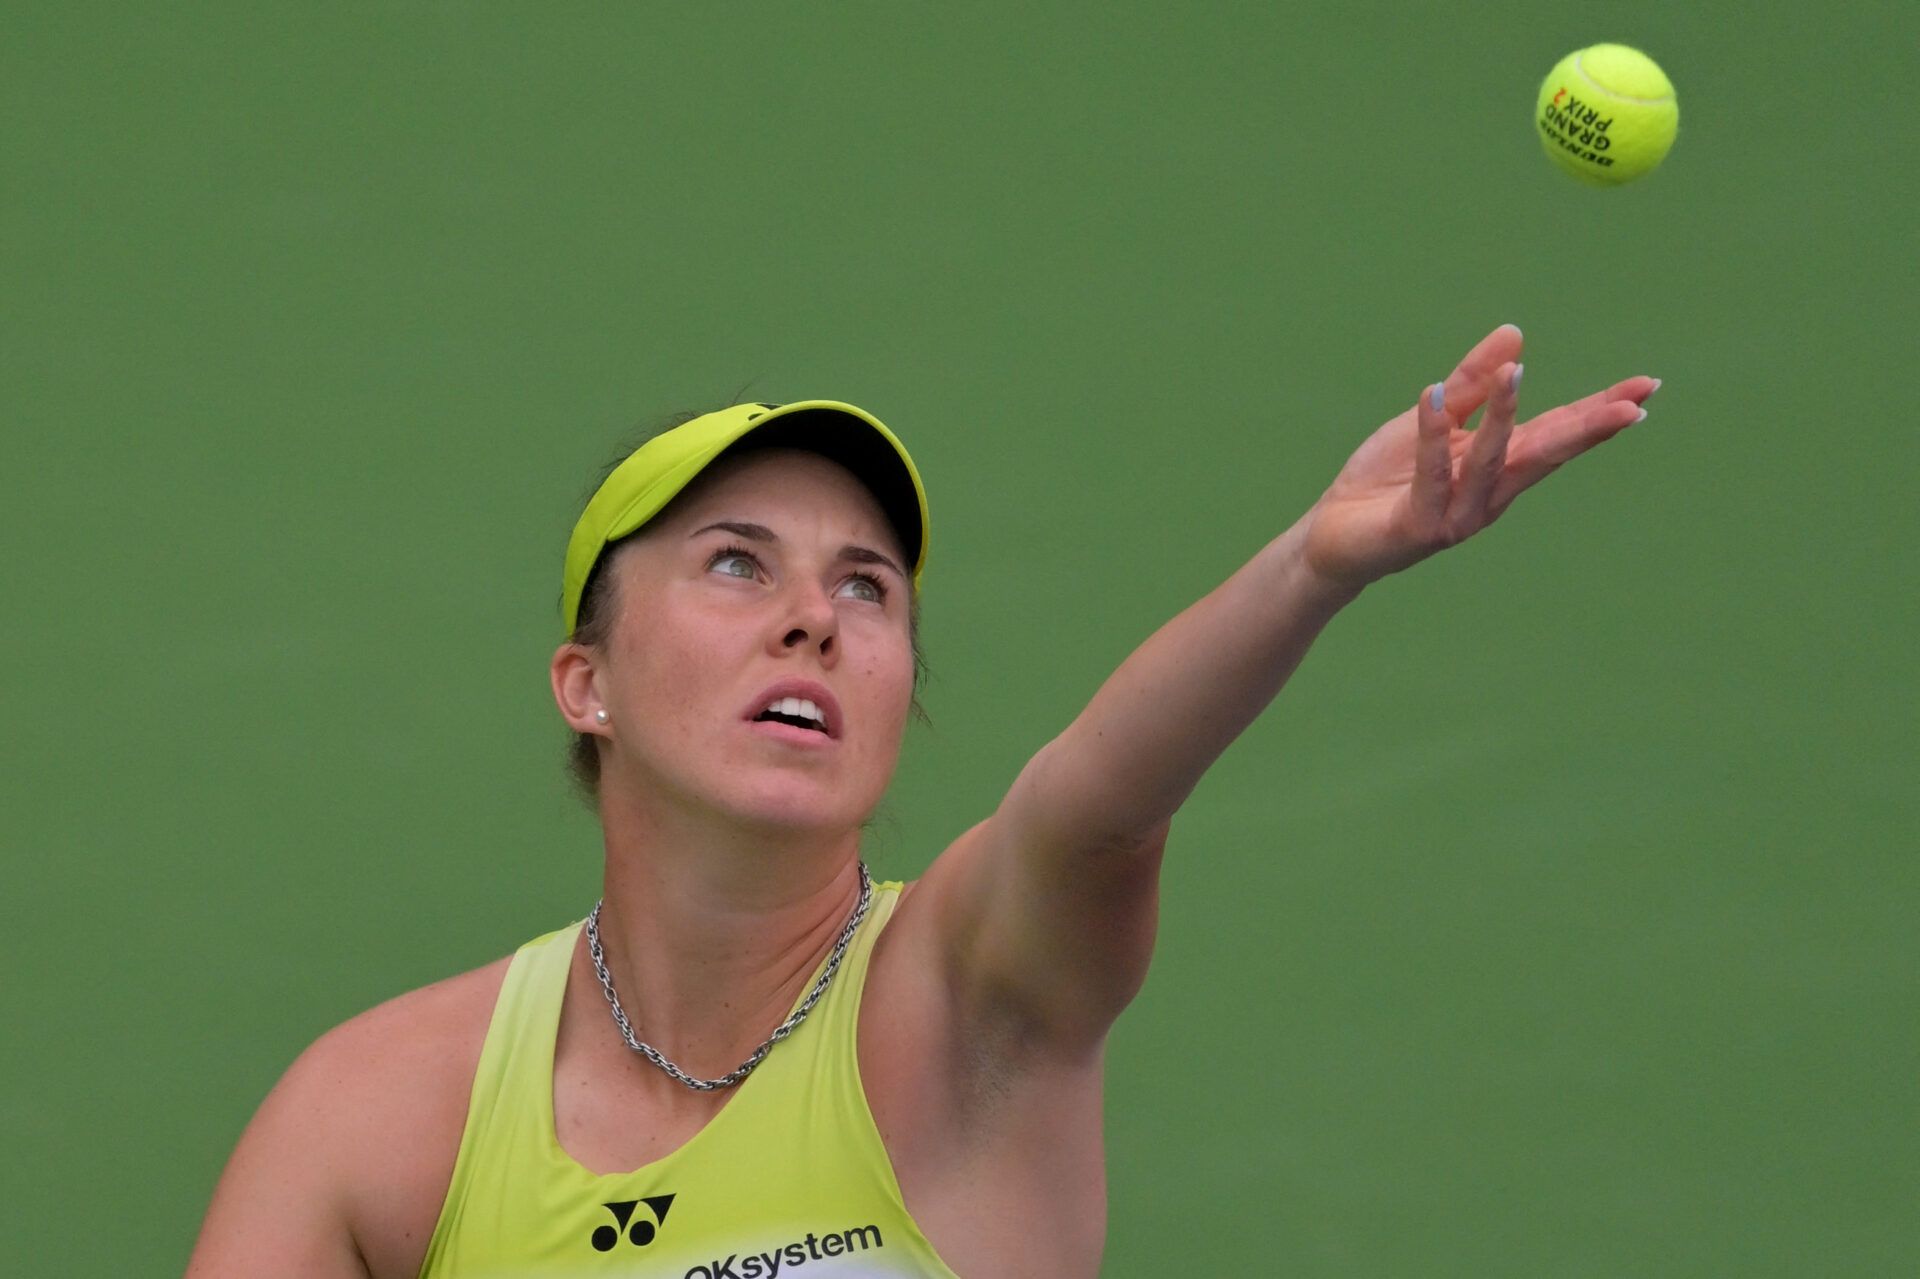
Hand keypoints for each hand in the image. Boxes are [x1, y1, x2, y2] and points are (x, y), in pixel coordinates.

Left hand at [1302, 324, 1657, 589]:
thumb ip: (1470, 383)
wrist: (1334, 535)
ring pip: (1490, 464)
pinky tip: (1431, 399)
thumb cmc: (1389, 480)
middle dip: (1588, 429)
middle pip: (1546, 455)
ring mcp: (1458, 515)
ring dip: (1503, 419)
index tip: (1646, 387)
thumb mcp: (1434, 419)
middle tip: (1633, 404)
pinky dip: (1431, 439)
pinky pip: (1430, 478)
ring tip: (1515, 374)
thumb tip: (1514, 334)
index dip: (1600, 412)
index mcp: (1500, 466)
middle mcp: (1489, 494)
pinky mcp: (1420, 528)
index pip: (1557, 433)